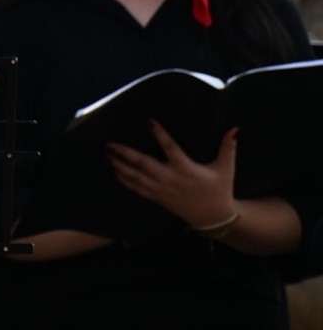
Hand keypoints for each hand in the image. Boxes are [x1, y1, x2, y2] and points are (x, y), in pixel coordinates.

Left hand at [106, 121, 237, 228]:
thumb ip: (228, 147)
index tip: (149, 121)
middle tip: (109, 143)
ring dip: (119, 166)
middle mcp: (171, 179)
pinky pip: (137, 189)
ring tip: (106, 155)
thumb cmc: (219, 190)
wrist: (215, 219)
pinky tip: (113, 171)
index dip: (160, 135)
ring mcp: (162, 190)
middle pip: (144, 165)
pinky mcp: (158, 198)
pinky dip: (124, 180)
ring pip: (136, 178)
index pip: (170, 148)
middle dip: (125, 154)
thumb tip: (235, 128)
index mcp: (186, 169)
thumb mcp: (226, 168)